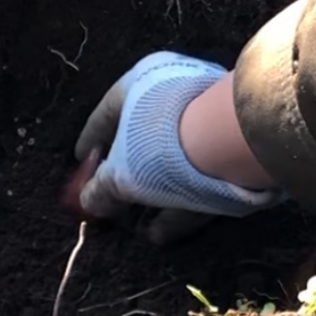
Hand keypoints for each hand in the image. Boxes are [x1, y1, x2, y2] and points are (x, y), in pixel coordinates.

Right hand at [73, 52, 282, 243]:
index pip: (108, 109)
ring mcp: (209, 121)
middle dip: (127, 174)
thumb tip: (89, 201)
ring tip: (136, 226)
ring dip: (153, 196)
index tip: (82, 160)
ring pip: (173, 163)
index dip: (91, 139)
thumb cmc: (160, 145)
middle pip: (143, 138)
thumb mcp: (120, 172)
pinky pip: (197, 180)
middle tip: (111, 198)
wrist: (231, 142)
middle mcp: (177, 93)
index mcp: (145, 81)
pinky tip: (162, 234)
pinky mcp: (233, 151)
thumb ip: (102, 189)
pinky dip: (178, 207)